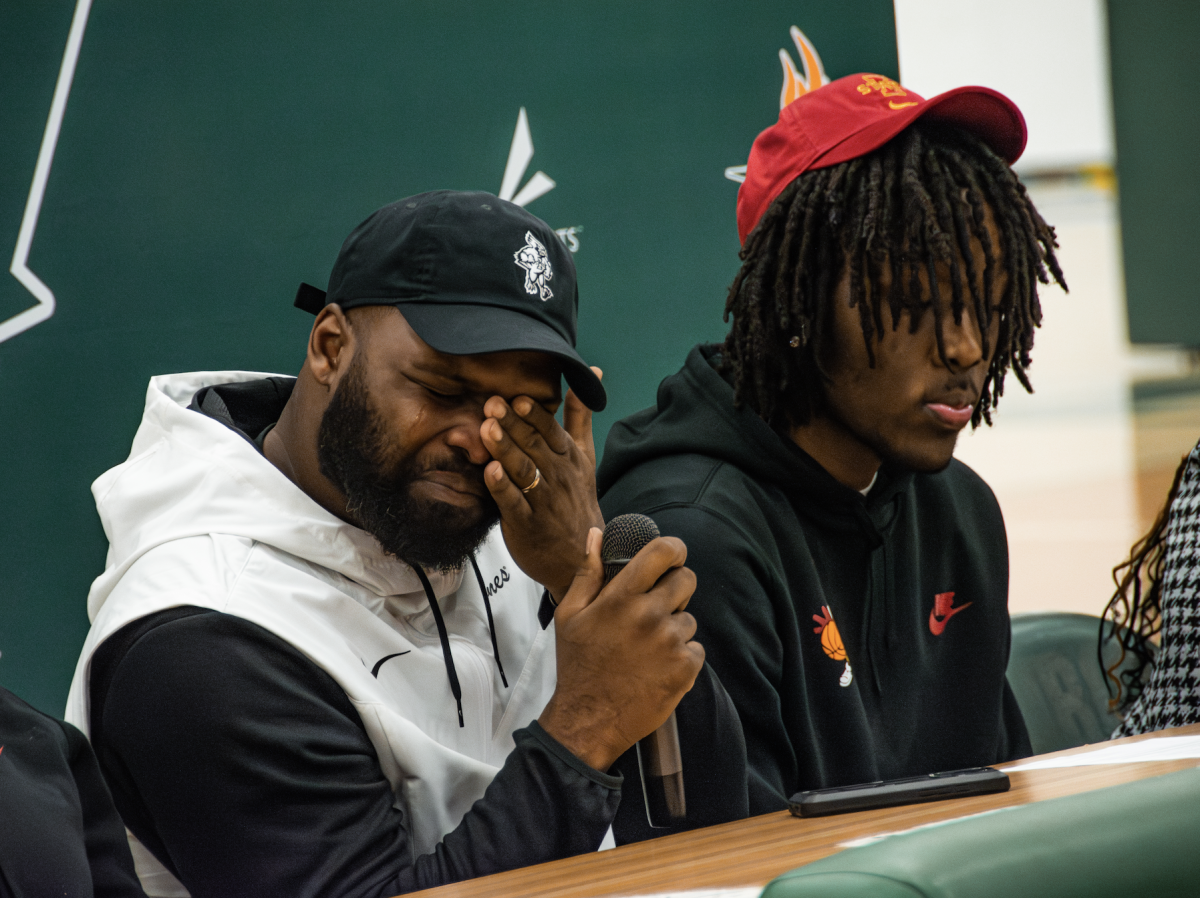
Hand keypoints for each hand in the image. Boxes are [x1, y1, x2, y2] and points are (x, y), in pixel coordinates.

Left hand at [480, 371, 604, 600]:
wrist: (582, 555)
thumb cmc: (577, 501)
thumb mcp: (584, 456)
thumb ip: (580, 416)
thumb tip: (590, 373)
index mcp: (569, 458)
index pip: (552, 432)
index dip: (535, 415)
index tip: (519, 398)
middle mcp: (557, 476)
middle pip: (533, 446)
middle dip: (513, 424)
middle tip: (492, 404)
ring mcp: (542, 500)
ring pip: (523, 470)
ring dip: (505, 449)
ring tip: (487, 430)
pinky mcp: (526, 524)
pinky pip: (513, 503)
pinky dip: (502, 488)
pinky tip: (490, 472)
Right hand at [538, 527, 703, 771]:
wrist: (589, 720)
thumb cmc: (578, 665)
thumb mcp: (569, 615)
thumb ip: (587, 572)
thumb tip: (597, 535)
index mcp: (621, 598)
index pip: (663, 552)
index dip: (673, 548)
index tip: (672, 555)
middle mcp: (650, 615)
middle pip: (686, 579)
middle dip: (676, 587)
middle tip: (657, 606)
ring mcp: (670, 642)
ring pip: (689, 618)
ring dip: (674, 627)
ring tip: (648, 647)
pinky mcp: (685, 668)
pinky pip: (696, 648)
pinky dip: (682, 656)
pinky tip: (658, 666)